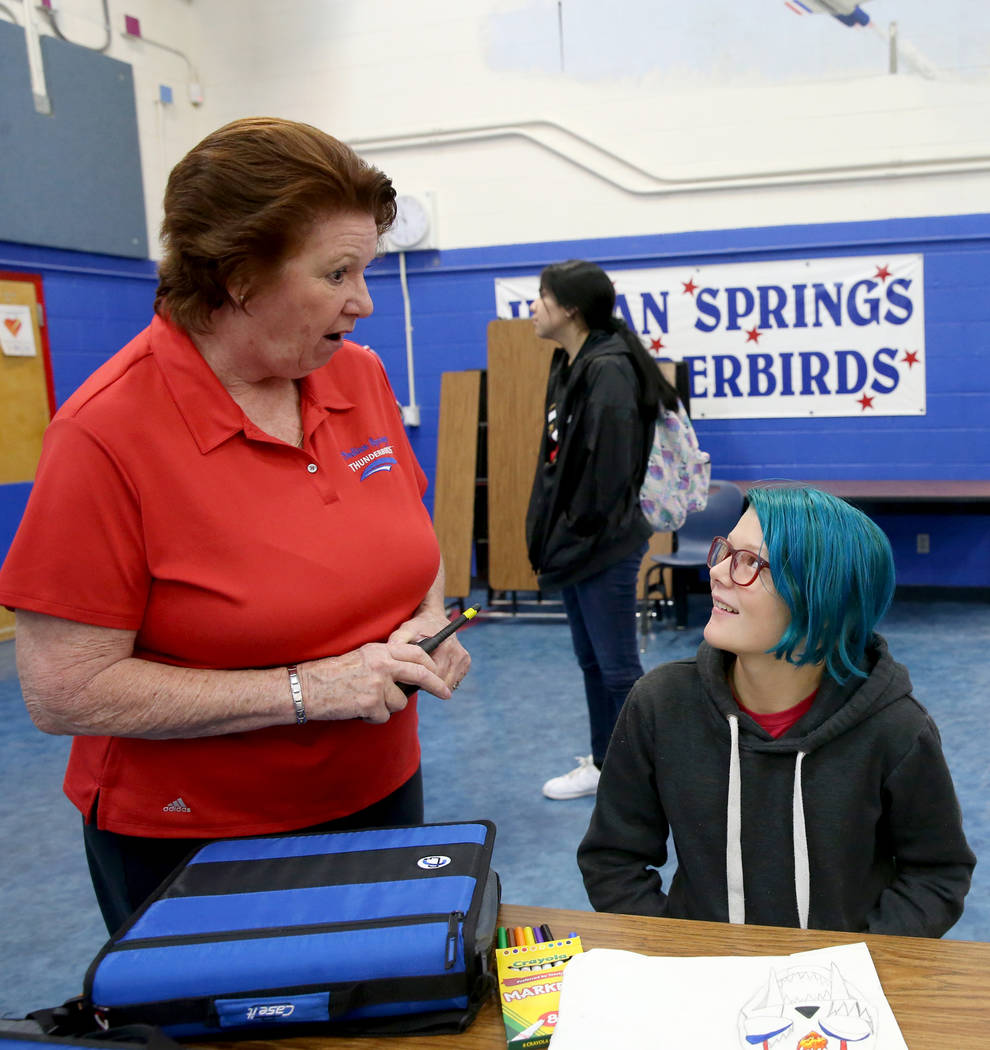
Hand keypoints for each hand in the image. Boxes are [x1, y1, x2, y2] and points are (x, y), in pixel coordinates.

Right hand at [300, 641, 450, 723]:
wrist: (306, 687)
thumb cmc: (332, 673)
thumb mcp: (362, 657)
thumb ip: (386, 661)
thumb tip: (410, 674)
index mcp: (380, 650)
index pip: (416, 654)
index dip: (431, 665)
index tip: (439, 673)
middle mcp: (382, 665)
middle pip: (421, 674)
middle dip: (437, 685)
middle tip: (447, 693)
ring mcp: (377, 684)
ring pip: (400, 702)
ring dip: (387, 706)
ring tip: (365, 700)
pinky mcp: (370, 703)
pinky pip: (384, 716)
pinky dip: (373, 717)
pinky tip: (357, 708)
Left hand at [389, 610, 471, 692]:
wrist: (434, 619)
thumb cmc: (418, 627)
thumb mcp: (406, 630)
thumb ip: (398, 641)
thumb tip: (390, 654)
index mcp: (446, 646)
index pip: (434, 676)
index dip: (420, 680)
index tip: (410, 678)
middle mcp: (458, 654)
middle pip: (441, 683)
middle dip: (427, 683)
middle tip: (414, 677)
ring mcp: (464, 660)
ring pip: (447, 685)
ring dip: (435, 684)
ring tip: (423, 674)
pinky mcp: (466, 664)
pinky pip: (452, 682)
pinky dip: (442, 681)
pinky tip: (433, 672)